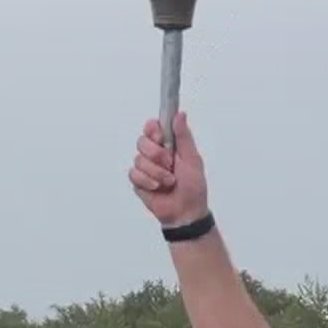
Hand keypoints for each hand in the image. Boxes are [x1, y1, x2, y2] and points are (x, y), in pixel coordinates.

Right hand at [129, 111, 208, 227]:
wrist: (186, 212)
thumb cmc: (193, 188)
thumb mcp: (192, 159)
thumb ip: (184, 136)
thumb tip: (180, 114)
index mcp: (168, 145)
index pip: (152, 127)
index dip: (154, 130)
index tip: (162, 137)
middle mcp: (154, 154)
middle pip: (142, 141)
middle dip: (157, 154)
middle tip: (170, 164)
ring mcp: (145, 168)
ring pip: (138, 159)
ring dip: (157, 172)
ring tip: (169, 181)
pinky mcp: (138, 182)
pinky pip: (134, 174)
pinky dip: (148, 182)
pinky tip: (158, 188)